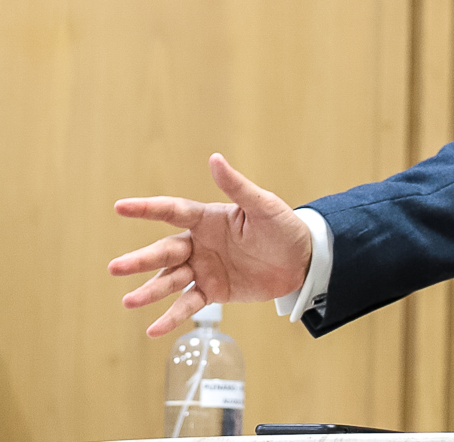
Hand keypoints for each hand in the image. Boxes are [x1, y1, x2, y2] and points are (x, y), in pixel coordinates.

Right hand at [108, 153, 312, 336]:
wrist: (303, 261)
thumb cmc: (284, 227)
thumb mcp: (263, 206)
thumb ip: (237, 186)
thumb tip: (214, 158)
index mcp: (209, 219)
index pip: (172, 211)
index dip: (147, 209)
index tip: (120, 207)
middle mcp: (200, 243)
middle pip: (165, 251)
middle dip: (141, 260)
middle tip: (116, 268)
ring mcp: (204, 268)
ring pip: (171, 279)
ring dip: (150, 290)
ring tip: (129, 302)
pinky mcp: (213, 291)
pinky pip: (188, 304)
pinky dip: (171, 317)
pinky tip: (154, 330)